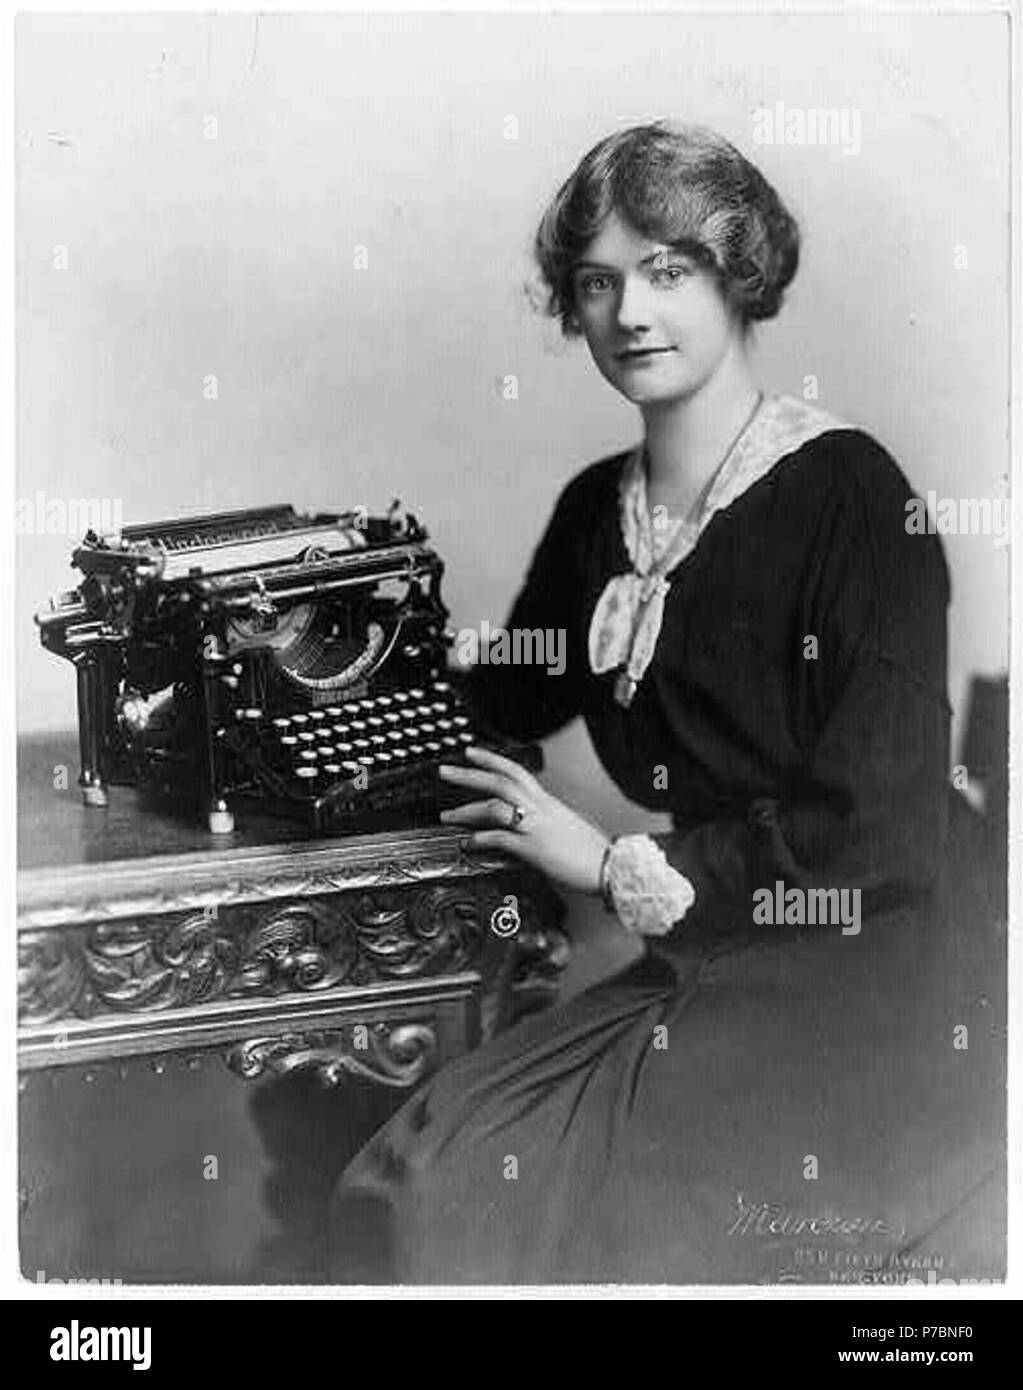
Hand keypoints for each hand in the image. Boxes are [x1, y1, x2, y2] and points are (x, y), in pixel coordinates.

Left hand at [438, 745, 609, 895]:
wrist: (610, 867)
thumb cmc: (590, 850)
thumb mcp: (565, 825)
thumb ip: (544, 819)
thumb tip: (528, 820)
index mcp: (547, 802)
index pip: (516, 770)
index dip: (492, 759)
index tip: (471, 753)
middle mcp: (541, 809)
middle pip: (499, 782)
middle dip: (469, 775)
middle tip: (445, 771)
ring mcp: (536, 827)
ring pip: (496, 807)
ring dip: (467, 810)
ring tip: (447, 816)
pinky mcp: (534, 849)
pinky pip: (502, 839)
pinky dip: (482, 839)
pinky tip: (469, 843)